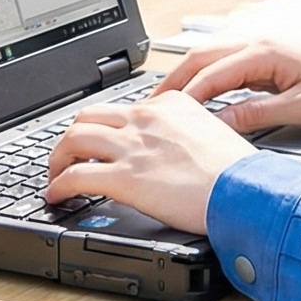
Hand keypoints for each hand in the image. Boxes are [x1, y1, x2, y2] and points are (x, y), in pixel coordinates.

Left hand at [46, 92, 254, 233]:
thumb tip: (174, 147)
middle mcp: (145, 118)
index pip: (122, 108)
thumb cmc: (236, 170)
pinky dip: (58, 186)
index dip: (104, 127)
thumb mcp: (212, 132)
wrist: (244, 189)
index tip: (100, 143)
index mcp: (167, 104)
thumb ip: (185, 131)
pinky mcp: (124, 177)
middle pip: (87, 116)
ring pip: (72, 140)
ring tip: (56, 176)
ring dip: (57, 159)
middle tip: (67, 156)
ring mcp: (132, 146)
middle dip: (71, 137)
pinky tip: (57, 196)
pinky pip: (75, 176)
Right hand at [156, 37, 300, 134]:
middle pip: (202, 57)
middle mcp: (259, 41)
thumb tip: (219, 123)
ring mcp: (261, 44)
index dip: (186, 96)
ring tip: (166, 100)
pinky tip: (197, 92)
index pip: (212, 74)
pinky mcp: (266, 53)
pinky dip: (205, 75)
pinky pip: (225, 60)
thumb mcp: (300, 109)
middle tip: (150, 105)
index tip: (165, 116)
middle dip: (174, 80)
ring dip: (187, 75)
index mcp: (266, 51)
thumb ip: (257, 114)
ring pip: (211, 56)